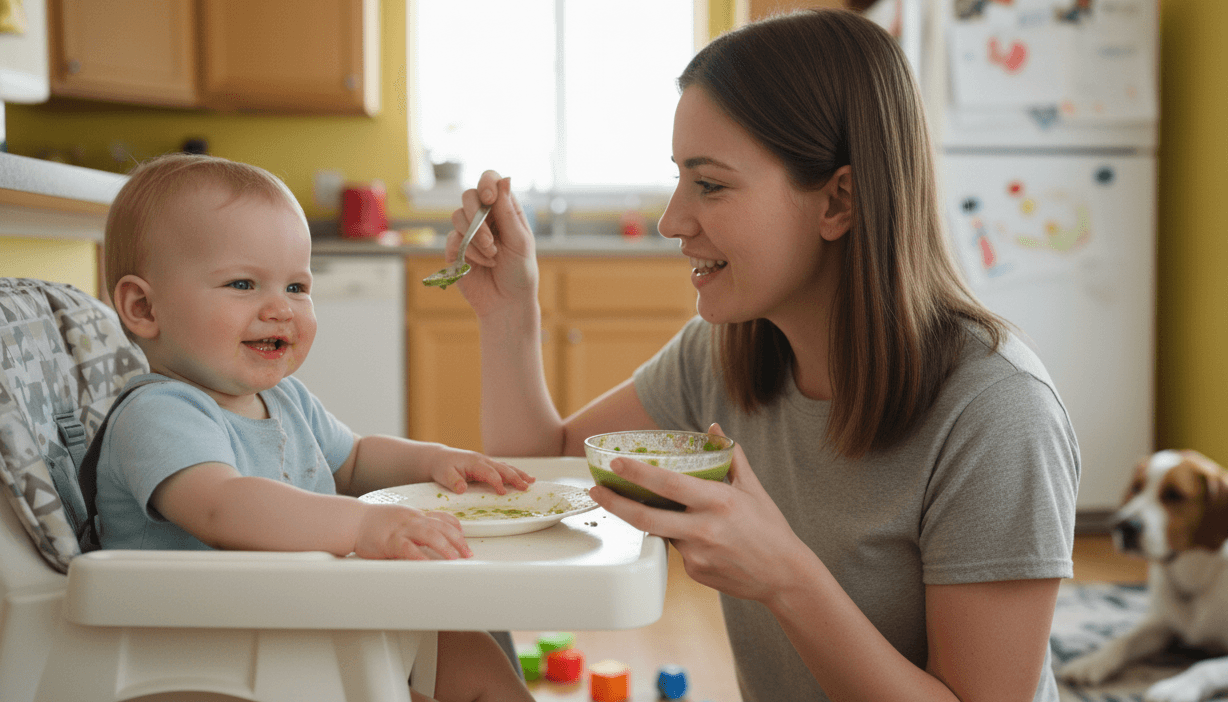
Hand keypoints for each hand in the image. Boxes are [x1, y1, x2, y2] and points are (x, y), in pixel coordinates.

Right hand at [354, 503, 471, 559]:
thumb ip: (418, 526)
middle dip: (457, 541)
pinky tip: (428, 564)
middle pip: (442, 528)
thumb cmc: (376, 523)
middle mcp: (412, 520)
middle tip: (467, 554)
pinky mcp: (389, 541)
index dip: (457, 530)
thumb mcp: (402, 519)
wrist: (353, 521)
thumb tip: (437, 538)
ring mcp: (401, 529)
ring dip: (445, 547)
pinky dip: (419, 556)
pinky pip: (407, 548)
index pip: (443, 518)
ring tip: (454, 559)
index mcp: (417, 515)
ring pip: (429, 535)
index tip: (465, 540)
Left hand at [426, 444, 535, 494]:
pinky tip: (523, 477)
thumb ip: (453, 481)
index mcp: (474, 463)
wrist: (440, 458)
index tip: (503, 493)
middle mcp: (483, 461)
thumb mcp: (444, 474)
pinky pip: (503, 468)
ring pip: (506, 467)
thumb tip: (461, 489)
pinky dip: (514, 472)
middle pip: (503, 468)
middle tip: (526, 487)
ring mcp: (487, 462)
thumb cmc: (442, 466)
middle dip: (515, 477)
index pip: (490, 473)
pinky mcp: (487, 465)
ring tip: (532, 481)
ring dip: (519, 474)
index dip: (497, 483)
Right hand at [448, 170, 538, 316]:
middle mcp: (485, 217)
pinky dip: (469, 252)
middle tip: (491, 240)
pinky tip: (482, 264)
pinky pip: (453, 239)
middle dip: (477, 215)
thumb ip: (508, 211)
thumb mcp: (520, 241)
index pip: (490, 181)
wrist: (506, 302)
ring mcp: (467, 232)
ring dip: (476, 237)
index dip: (486, 182)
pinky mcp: (454, 248)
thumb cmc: (520, 272)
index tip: (489, 197)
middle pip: (469, 196)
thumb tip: (504, 178)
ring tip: (492, 256)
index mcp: (504, 210)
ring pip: (457, 216)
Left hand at [588, 424, 808, 603]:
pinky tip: (701, 539)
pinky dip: (680, 539)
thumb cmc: (769, 528)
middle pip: (646, 517)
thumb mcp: (752, 488)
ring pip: (662, 532)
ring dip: (657, 519)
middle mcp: (703, 528)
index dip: (638, 473)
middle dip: (615, 503)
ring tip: (658, 509)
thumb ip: (730, 456)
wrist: (784, 575)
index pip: (669, 484)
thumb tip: (713, 428)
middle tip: (596, 490)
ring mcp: (696, 554)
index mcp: (718, 501)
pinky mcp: (694, 573)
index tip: (616, 464)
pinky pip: (677, 550)